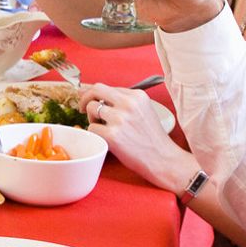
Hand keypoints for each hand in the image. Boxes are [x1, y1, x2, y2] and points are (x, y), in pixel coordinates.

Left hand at [78, 85, 192, 191]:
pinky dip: (94, 133)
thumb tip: (95, 92)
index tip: (88, 98)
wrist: (163, 159)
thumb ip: (124, 101)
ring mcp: (120, 119)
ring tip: (101, 127)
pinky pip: (91, 128)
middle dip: (85, 98)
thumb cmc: (152, 138)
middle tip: (82, 108)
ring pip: (91, 108)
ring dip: (91, 118)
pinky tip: (105, 138)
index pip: (107, 87)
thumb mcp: (144, 110)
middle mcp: (129, 103)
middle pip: (96, 90)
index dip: (94, 94)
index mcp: (137, 95)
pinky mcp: (112, 135)